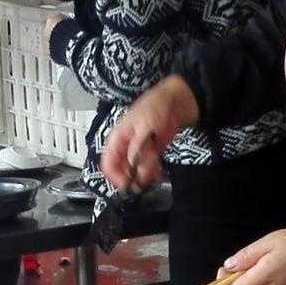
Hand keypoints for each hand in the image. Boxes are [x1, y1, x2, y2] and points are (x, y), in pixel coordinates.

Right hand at [101, 77, 198, 191]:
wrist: (177, 100)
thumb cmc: (156, 105)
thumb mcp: (144, 126)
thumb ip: (136, 146)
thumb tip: (130, 163)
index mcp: (118, 137)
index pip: (108, 162)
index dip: (114, 176)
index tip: (126, 184)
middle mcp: (127, 146)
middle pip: (122, 170)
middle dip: (132, 177)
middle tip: (143, 182)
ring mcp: (140, 149)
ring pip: (136, 171)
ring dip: (143, 176)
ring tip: (154, 174)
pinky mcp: (153, 152)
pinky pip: (148, 168)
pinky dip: (152, 173)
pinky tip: (158, 173)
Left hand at [222, 227, 285, 284]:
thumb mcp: (272, 241)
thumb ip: (248, 256)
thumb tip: (227, 268)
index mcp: (264, 278)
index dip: (224, 284)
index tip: (226, 270)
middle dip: (250, 273)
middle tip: (264, 253)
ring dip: (267, 275)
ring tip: (285, 257)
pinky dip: (282, 280)